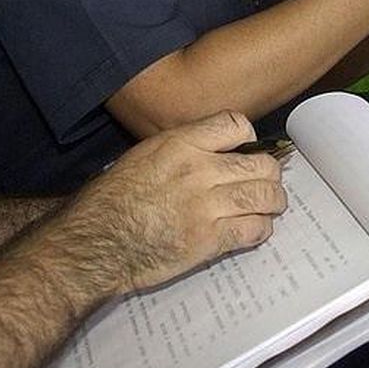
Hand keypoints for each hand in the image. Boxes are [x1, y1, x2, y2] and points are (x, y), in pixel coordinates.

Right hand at [64, 111, 286, 294]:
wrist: (95, 242)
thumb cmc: (110, 200)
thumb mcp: (143, 155)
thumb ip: (181, 149)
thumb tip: (211, 151)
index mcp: (180, 143)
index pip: (237, 124)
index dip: (249, 137)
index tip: (248, 149)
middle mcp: (199, 170)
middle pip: (261, 164)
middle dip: (270, 174)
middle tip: (268, 182)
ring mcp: (206, 206)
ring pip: (264, 196)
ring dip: (273, 201)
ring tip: (271, 205)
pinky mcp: (208, 239)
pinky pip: (253, 229)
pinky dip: (261, 229)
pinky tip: (255, 229)